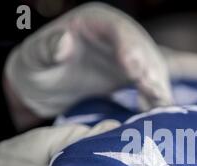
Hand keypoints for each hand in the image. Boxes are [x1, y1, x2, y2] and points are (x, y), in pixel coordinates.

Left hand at [5, 3, 172, 119]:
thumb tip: (64, 42)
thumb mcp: (34, 57)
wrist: (42, 86)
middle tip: (156, 91)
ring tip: (162, 105)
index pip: (120, 30)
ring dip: (158, 86)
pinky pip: (149, 85)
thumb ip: (47, 49)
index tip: (134, 69)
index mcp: (96, 21)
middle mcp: (118, 36)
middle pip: (143, 49)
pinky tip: (157, 114)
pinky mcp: (131, 77)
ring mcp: (127, 56)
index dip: (130, 47)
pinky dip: (154, 99)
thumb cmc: (36, 67)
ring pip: (152, 68)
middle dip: (151, 70)